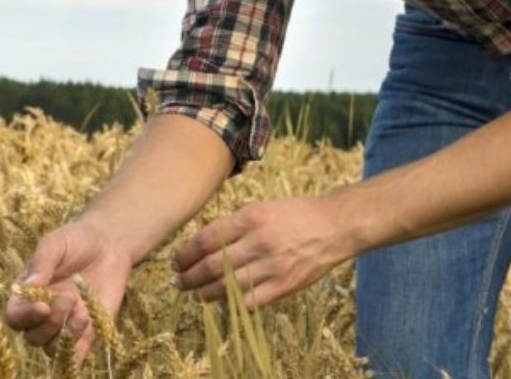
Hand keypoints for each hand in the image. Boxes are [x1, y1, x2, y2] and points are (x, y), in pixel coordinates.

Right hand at [3, 220, 132, 364]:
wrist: (109, 244)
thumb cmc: (76, 240)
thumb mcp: (55, 243)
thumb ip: (42, 264)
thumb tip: (29, 287)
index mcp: (27, 294)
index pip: (14, 316)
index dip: (25, 316)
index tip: (43, 305)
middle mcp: (43, 314)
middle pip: (33, 337)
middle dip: (49, 323)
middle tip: (68, 298)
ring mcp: (64, 324)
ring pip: (52, 349)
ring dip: (65, 336)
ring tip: (82, 313)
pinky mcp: (87, 332)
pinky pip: (76, 353)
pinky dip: (79, 348)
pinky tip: (89, 324)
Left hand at [172, 194, 354, 309]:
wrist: (334, 226)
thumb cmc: (294, 214)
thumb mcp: (261, 208)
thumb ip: (233, 225)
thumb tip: (202, 244)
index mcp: (250, 218)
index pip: (206, 240)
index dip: (186, 253)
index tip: (176, 260)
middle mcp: (258, 242)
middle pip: (212, 266)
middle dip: (189, 276)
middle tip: (179, 280)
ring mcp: (272, 266)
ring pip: (227, 286)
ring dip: (204, 292)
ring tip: (194, 293)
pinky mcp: (284, 286)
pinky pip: (250, 301)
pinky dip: (232, 303)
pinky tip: (222, 302)